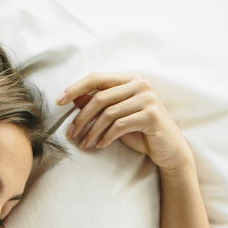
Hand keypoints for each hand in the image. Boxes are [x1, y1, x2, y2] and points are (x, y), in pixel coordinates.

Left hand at [57, 72, 192, 172]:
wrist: (168, 149)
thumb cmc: (140, 132)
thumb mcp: (116, 117)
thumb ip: (100, 105)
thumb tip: (75, 98)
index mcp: (130, 79)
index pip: (97, 78)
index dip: (76, 88)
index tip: (59, 101)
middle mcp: (140, 84)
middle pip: (100, 97)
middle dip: (81, 117)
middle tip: (71, 134)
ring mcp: (148, 98)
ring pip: (108, 113)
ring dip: (92, 131)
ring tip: (84, 144)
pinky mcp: (151, 115)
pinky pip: (120, 125)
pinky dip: (106, 137)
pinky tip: (100, 145)